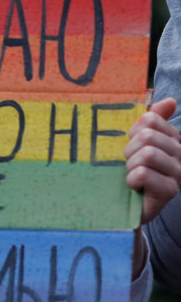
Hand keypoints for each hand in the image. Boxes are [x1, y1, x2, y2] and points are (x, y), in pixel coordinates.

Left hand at [125, 97, 180, 223]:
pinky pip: (143, 174)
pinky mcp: (170, 191)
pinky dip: (132, 180)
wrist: (130, 205)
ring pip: (147, 154)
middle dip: (130, 150)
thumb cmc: (133, 170)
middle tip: (131, 164)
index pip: (150, 119)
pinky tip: (135, 186)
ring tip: (133, 174)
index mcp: (173, 139)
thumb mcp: (139, 142)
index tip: (133, 145)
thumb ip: (154, 120)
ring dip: (131, 165)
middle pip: (148, 136)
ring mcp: (178, 174)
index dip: (133, 131)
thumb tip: (170, 101)